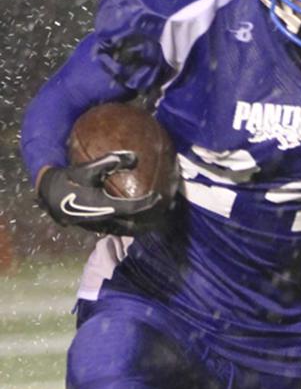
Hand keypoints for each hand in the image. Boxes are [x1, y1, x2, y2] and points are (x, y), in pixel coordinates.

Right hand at [36, 152, 161, 234]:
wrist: (48, 194)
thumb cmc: (68, 180)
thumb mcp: (88, 168)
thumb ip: (111, 162)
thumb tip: (135, 157)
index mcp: (105, 207)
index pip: (134, 208)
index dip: (149, 203)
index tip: (161, 197)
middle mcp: (105, 220)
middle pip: (135, 226)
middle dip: (151, 221)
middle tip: (165, 214)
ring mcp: (99, 227)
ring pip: (126, 231)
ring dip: (142, 227)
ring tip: (155, 221)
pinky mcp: (95, 228)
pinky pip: (117, 231)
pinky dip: (130, 227)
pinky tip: (135, 220)